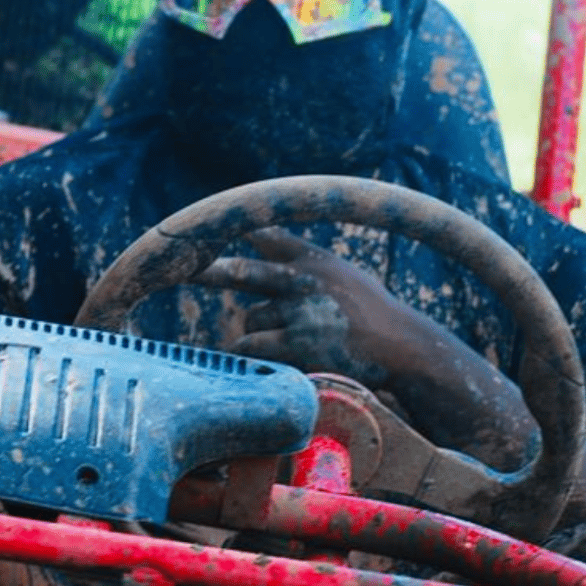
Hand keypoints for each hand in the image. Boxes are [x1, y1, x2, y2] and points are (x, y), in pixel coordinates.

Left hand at [219, 228, 409, 386]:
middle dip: (206, 271)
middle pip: (241, 271)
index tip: (205, 226)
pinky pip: (252, 347)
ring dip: (256, 333)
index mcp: (314, 258)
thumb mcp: (344, 275)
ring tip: (289, 341)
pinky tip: (269, 358)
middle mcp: (303, 279)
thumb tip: (261, 243)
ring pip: (250, 320)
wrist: (405, 351)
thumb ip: (307, 263)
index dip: (235, 229)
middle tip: (181, 271)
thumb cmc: (374, 314)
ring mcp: (298, 312)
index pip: (266, 234)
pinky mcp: (296, 344)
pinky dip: (252, 355)